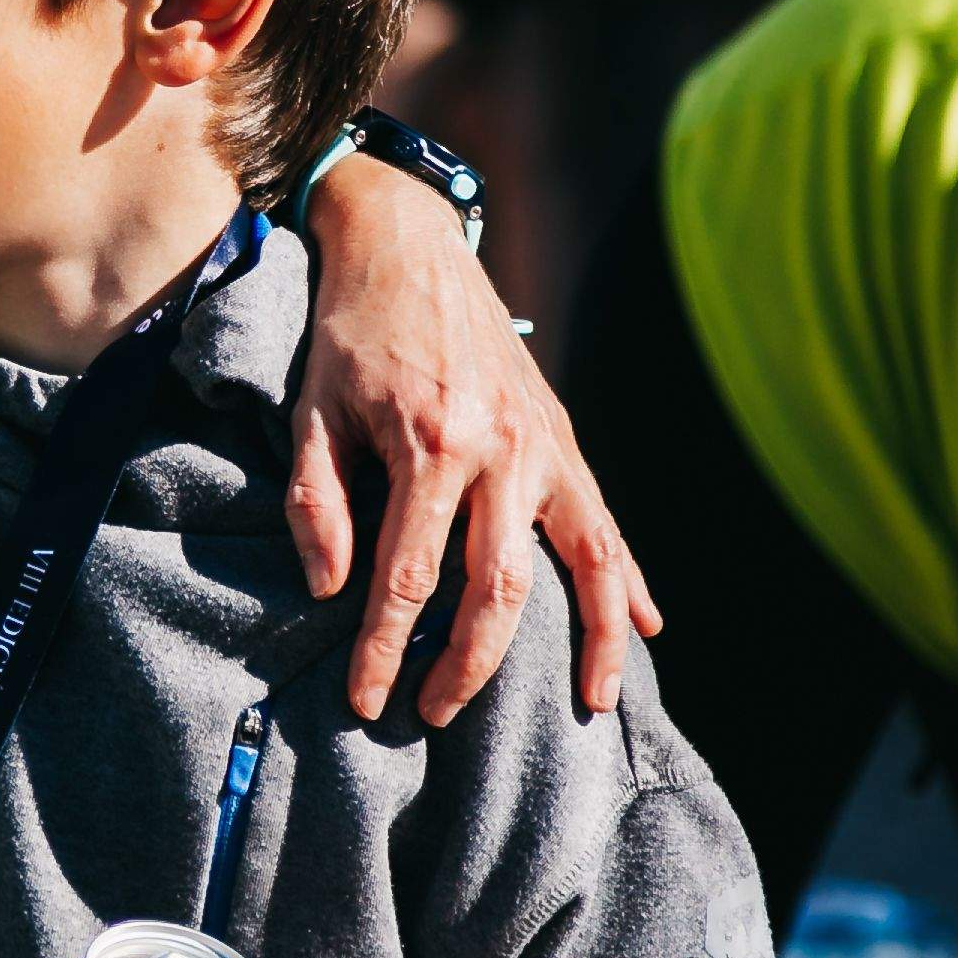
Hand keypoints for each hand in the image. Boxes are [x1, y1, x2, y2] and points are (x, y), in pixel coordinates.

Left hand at [290, 161, 654, 721]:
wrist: (406, 245)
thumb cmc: (350, 333)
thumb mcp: (310, 411)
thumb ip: (314, 501)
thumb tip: (329, 589)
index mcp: (432, 442)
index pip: (409, 575)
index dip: (386, 646)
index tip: (367, 698)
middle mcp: (501, 447)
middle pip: (497, 586)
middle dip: (469, 663)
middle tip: (435, 713)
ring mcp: (543, 443)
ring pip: (585, 558)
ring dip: (591, 637)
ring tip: (593, 704)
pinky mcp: (562, 436)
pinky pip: (606, 520)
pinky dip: (628, 577)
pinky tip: (647, 627)